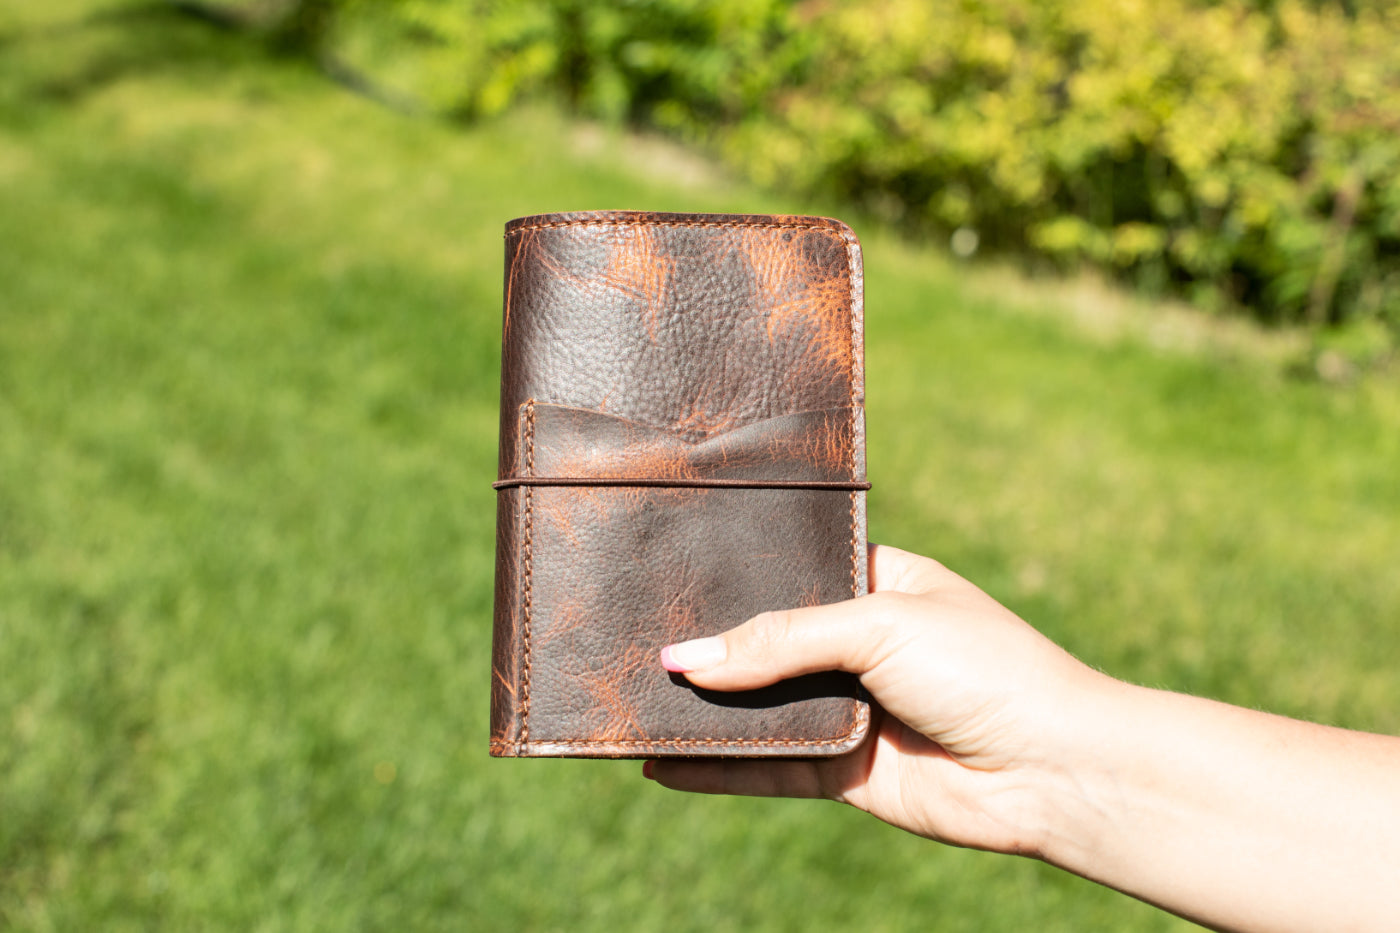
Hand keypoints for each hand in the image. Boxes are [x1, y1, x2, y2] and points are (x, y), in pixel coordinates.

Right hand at [648, 544, 1109, 856]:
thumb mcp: (879, 625)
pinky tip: (660, 760)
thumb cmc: (984, 669)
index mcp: (875, 584)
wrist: (1051, 769)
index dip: (732, 577)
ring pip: (758, 706)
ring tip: (629, 696)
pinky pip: (767, 767)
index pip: (786, 573)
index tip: (666, 574)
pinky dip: (715, 767)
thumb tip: (685, 660)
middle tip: (630, 635)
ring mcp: (848, 709)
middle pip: (763, 642)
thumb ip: (779, 641)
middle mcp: (856, 645)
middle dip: (707, 645)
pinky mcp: (843, 772)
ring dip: (703, 707)